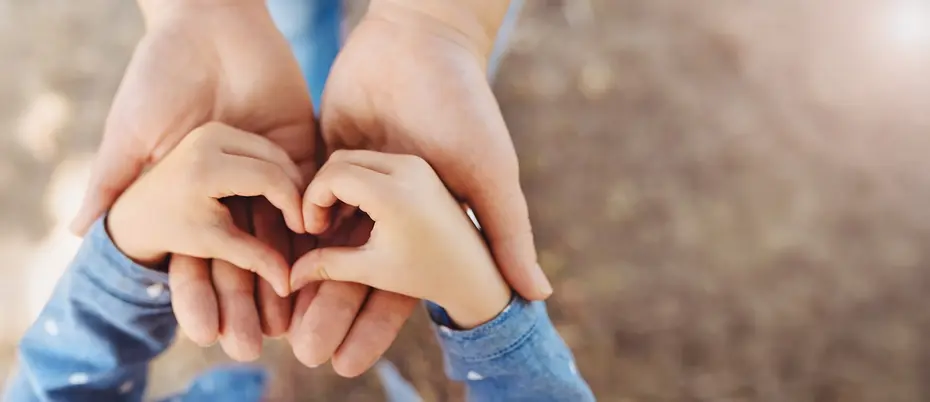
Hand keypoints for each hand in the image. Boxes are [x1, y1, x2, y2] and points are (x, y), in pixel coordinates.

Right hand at [70, 0, 314, 359]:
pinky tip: (327, 263)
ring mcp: (270, 165)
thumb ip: (111, 180)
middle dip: (253, 293)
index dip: (205, 290)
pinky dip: (319, 222)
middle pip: (248, 246)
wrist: (205, 22)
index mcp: (197, 186)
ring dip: (292, 271)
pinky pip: (313, 188)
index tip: (208, 332)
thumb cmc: (157, 74)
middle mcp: (235, 183)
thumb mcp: (132, 133)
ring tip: (295, 317)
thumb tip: (74, 232)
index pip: (204, 249)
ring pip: (284, 227)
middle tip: (260, 339)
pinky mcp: (300, 143)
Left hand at [108, 123, 304, 296]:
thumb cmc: (174, 230)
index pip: (270, 177)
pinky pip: (260, 147)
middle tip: (303, 220)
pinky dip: (275, 169)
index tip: (302, 228)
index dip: (293, 203)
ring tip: (293, 210)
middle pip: (276, 158)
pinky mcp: (217, 130)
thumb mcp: (214, 244)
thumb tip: (289, 284)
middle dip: (296, 190)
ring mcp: (213, 130)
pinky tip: (278, 196)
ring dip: (288, 178)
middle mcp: (209, 139)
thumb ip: (255, 258)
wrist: (137, 210)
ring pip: (272, 150)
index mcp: (205, 168)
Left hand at [289, 0, 550, 375]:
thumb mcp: (491, 176)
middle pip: (354, 271)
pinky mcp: (325, 152)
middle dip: (331, 312)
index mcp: (425, 221)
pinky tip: (263, 266)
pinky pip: (302, 199)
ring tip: (280, 323)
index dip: (373, 326)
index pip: (397, 287)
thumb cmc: (466, 110)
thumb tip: (540, 294)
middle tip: (306, 350)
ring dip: (303, 280)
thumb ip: (511, 234)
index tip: (349, 362)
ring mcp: (356, 181)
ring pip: (324, 242)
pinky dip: (285, 231)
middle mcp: (389, 208)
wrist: (422, 43)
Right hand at [291, 151, 511, 327]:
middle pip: (341, 161)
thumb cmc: (424, 275)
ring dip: (341, 184)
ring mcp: (416, 164)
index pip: (331, 175)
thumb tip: (287, 275)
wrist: (474, 271)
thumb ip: (326, 265)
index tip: (313, 230)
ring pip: (358, 158)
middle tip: (322, 225)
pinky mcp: (420, 166)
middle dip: (322, 190)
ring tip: (340, 221)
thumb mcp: (372, 270)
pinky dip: (359, 180)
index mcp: (394, 193)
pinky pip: (376, 160)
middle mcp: (407, 168)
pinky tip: (359, 212)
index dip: (312, 201)